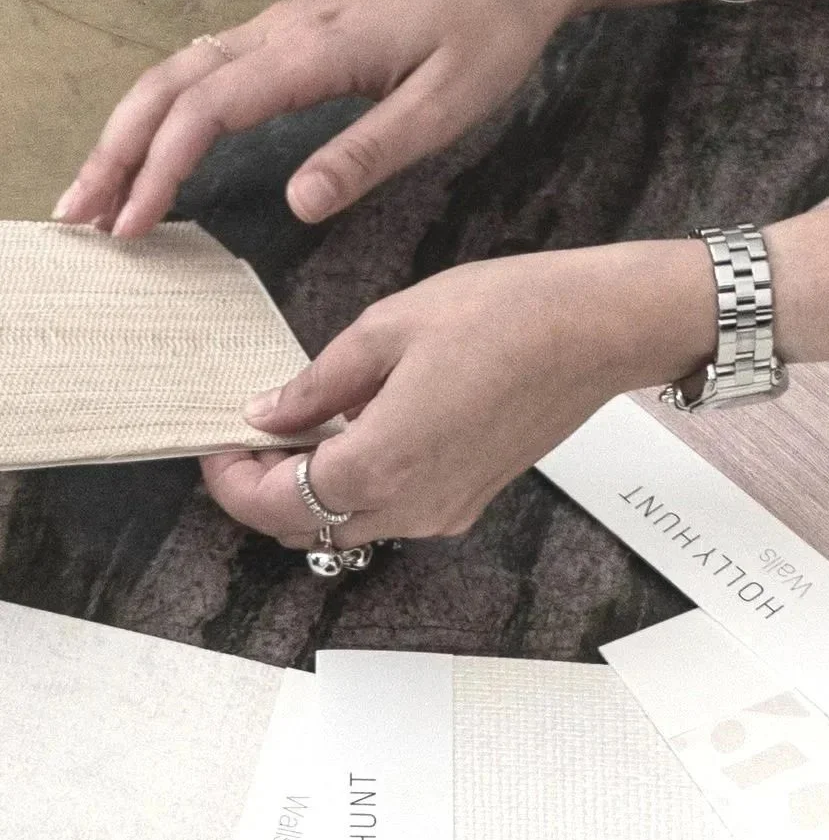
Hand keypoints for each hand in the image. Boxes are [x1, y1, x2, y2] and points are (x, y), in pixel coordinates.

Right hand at [54, 0, 576, 237]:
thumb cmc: (490, 35)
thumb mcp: (448, 105)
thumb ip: (372, 153)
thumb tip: (298, 204)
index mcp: (318, 47)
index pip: (210, 108)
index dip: (159, 167)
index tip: (129, 226)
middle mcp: (286, 28)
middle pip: (172, 83)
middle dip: (115, 149)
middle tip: (75, 218)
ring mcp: (285, 24)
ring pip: (181, 71)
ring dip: (129, 128)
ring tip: (93, 195)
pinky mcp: (294, 31)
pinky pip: (208, 67)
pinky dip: (164, 109)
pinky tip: (150, 148)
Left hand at [204, 241, 715, 546]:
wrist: (601, 326)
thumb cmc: (507, 313)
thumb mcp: (392, 325)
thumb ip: (320, 380)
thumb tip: (267, 414)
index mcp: (379, 463)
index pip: (272, 502)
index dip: (231, 477)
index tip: (217, 441)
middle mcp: (408, 505)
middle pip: (304, 526)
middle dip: (264, 489)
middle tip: (249, 435)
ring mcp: (445, 509)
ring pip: (349, 523)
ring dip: (313, 489)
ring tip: (305, 425)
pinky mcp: (472, 497)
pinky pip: (394, 508)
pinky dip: (361, 483)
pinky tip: (367, 427)